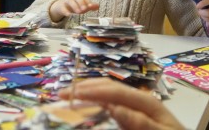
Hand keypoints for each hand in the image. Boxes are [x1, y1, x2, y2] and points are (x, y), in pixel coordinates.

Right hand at [49, 0, 98, 21]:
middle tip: (84, 9)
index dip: (88, 1)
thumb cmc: (75, 5)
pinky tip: (68, 14)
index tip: (90, 6)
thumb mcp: (83, 5)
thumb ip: (90, 6)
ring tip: (78, 12)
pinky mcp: (61, 6)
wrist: (62, 6)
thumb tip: (98, 6)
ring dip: (75, 6)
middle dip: (81, 3)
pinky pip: (63, 8)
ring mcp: (66, 0)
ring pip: (70, 1)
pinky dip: (65, 11)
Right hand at [58, 78, 182, 129]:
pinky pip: (113, 103)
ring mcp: (137, 106)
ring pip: (109, 92)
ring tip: (69, 95)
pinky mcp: (134, 114)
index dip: (92, 91)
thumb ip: (140, 122)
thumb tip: (114, 108)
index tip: (71, 94)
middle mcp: (140, 99)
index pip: (115, 91)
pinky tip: (86, 105)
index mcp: (147, 102)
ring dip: (88, 91)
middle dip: (85, 87)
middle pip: (109, 87)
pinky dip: (97, 101)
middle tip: (61, 94)